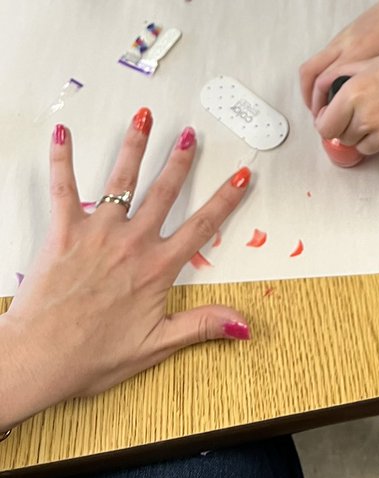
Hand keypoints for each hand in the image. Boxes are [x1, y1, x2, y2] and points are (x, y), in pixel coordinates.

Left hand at [0, 112, 250, 431]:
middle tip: (191, 135)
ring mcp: (98, 233)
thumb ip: (201, 326)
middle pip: (164, 191)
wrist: (38, 359)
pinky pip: (64, 188)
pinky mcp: (64, 232)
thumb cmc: (90, 358)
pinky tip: (63, 134)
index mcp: (157, 268)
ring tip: (145, 118)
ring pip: (122, 180)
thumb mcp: (154, 347)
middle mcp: (132, 243)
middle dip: (180, 160)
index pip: (203, 225)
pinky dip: (62, 158)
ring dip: (135, 146)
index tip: (241, 176)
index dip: (226, 199)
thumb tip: (241, 323)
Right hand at [300, 0, 378, 115]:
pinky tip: (333, 87)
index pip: (325, 83)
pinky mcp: (341, 36)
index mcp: (358, 55)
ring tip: (321, 104)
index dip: (321, 105)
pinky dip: (321, 75)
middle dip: (309, 97)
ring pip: (313, 65)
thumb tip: (365, 111)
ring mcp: (339, 40)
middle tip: (318, 115)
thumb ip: (377, 87)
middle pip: (310, 74)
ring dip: (311, 87)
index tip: (328, 121)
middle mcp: (343, 47)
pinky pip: (322, 58)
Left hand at [314, 50, 378, 155]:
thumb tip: (320, 99)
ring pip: (362, 146)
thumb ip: (336, 78)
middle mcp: (365, 118)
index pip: (324, 127)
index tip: (332, 119)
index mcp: (352, 95)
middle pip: (342, 138)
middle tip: (362, 114)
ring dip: (367, 136)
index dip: (326, 124)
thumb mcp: (367, 63)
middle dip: (347, 128)